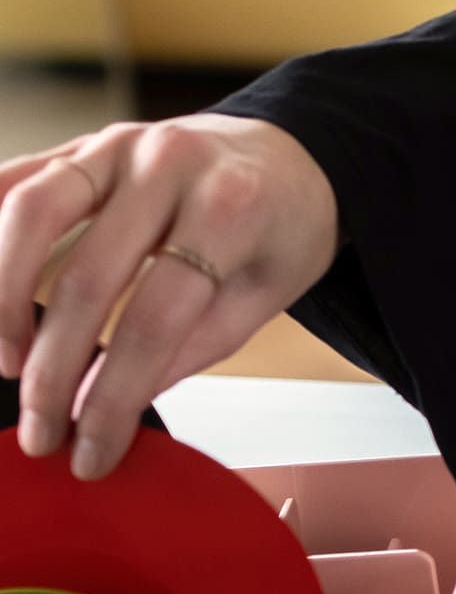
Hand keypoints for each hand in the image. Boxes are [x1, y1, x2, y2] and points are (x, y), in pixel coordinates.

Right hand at [0, 116, 339, 481]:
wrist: (289, 152)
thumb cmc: (279, 225)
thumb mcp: (262, 296)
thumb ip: (186, 350)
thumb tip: (107, 411)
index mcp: (230, 208)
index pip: (154, 320)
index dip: (115, 397)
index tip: (94, 451)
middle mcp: (168, 165)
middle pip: (85, 278)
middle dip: (52, 371)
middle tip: (42, 431)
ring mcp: (118, 145)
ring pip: (29, 213)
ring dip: (2, 298)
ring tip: (9, 361)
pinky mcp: (83, 142)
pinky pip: (16, 177)